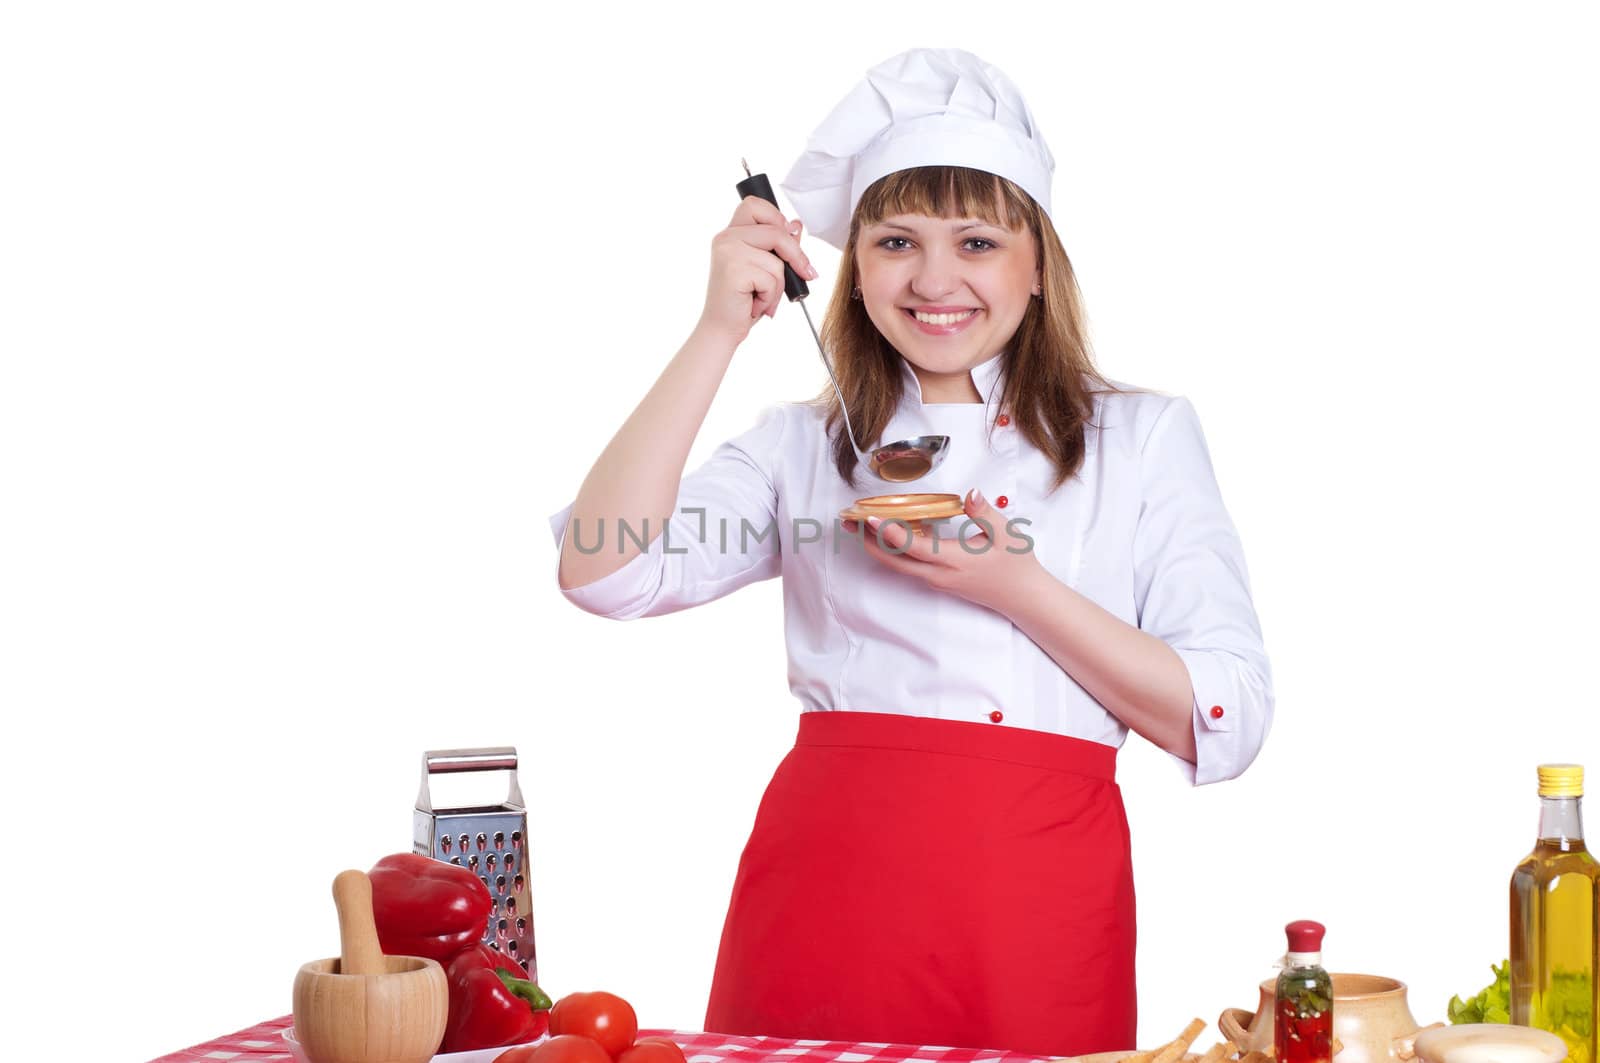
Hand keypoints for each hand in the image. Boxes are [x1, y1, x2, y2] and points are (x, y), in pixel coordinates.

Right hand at [696, 195, 820, 344]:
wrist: (722, 329)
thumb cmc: (743, 301)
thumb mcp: (765, 269)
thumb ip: (779, 246)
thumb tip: (796, 225)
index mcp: (731, 233)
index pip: (756, 205)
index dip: (777, 218)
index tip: (789, 238)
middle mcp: (726, 238)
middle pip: (776, 231)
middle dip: (796, 255)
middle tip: (804, 273)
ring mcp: (728, 252)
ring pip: (777, 260)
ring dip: (778, 286)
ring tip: (763, 298)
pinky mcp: (733, 270)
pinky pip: (771, 279)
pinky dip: (770, 297)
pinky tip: (755, 304)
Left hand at [841, 489, 1044, 615]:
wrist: (1023, 597)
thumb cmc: (1017, 565)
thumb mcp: (1007, 535)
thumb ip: (985, 514)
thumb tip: (970, 493)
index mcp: (954, 561)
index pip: (914, 547)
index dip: (890, 533)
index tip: (869, 517)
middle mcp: (939, 574)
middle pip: (895, 560)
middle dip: (868, 541)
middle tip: (846, 522)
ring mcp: (937, 580)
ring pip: (899, 565)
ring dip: (876, 547)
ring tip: (856, 528)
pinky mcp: (939, 581)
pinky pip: (909, 566)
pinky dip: (893, 551)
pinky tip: (885, 536)